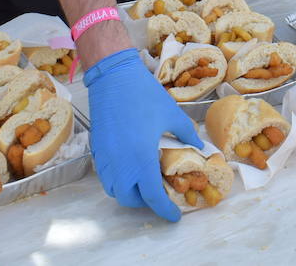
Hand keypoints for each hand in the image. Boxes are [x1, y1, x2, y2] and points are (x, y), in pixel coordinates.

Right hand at [85, 49, 200, 219]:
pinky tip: (130, 167)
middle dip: (145, 202)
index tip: (174, 216)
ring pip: (114, 190)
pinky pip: (105, 175)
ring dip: (129, 192)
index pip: (152, 196)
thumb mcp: (172, 114)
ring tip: (144, 181)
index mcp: (141, 158)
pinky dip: (118, 179)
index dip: (164, 210)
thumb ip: (186, 133)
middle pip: (129, 199)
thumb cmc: (144, 94)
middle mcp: (120, 164)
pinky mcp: (97, 150)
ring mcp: (105, 158)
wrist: (113, 77)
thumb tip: (198, 146)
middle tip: (160, 193)